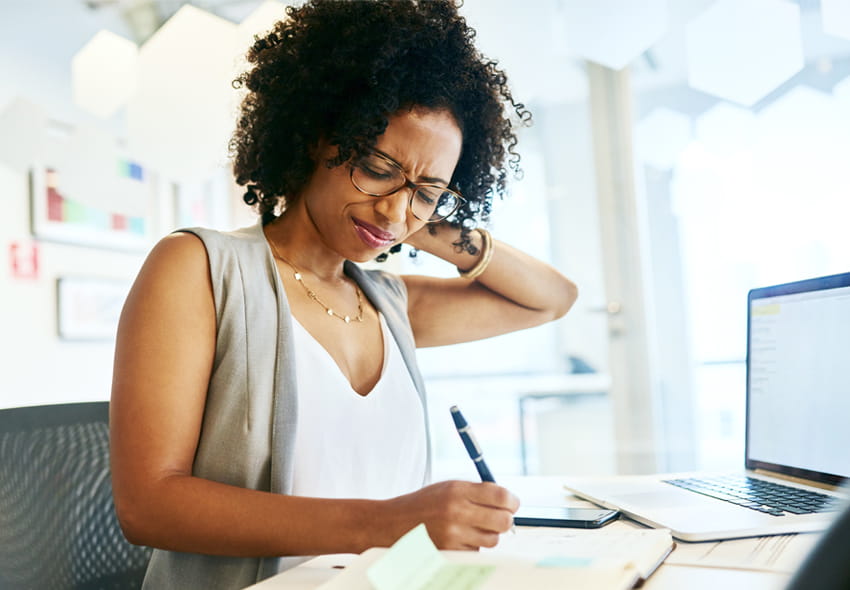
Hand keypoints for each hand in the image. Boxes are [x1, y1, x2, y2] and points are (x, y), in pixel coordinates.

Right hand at [384, 480, 518, 549]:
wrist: (392, 523)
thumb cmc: (422, 504)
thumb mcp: (447, 488)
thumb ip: (476, 492)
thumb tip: (508, 501)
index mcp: (457, 490)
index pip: (500, 495)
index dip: (512, 501)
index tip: (512, 503)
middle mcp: (457, 511)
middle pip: (503, 520)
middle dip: (506, 519)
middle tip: (500, 517)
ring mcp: (453, 534)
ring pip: (492, 540)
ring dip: (489, 535)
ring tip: (474, 527)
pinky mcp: (450, 551)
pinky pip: (476, 552)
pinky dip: (473, 546)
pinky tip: (459, 538)